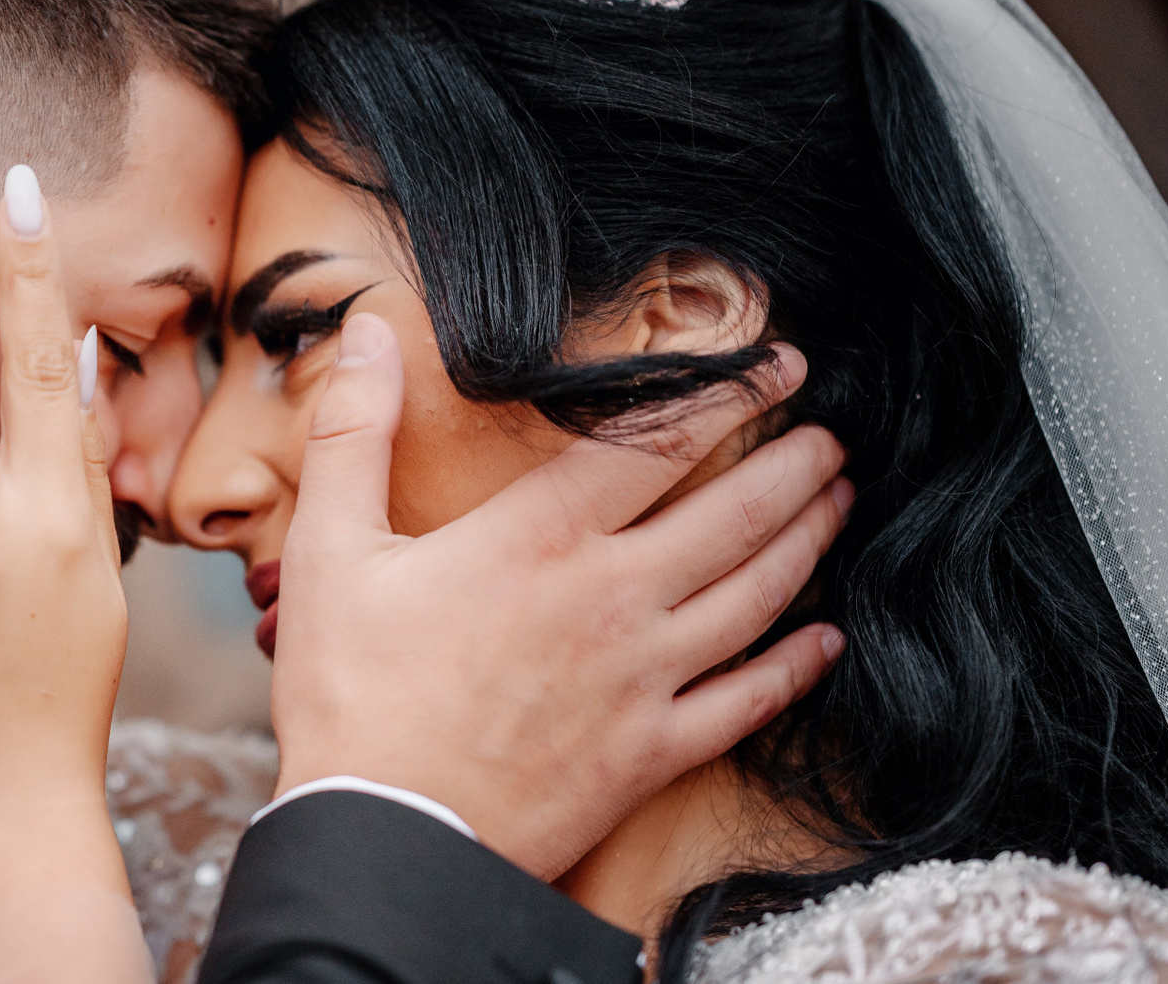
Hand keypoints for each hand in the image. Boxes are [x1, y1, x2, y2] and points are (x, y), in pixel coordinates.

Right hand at [270, 314, 850, 879]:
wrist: (385, 835)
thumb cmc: (349, 695)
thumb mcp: (327, 548)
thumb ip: (353, 432)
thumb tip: (364, 331)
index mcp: (539, 537)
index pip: (656, 442)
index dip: (727, 393)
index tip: (778, 363)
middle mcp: (611, 597)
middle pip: (733, 514)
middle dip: (795, 464)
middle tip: (833, 434)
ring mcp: (642, 679)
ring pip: (756, 595)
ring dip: (808, 542)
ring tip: (840, 503)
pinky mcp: (650, 753)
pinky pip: (746, 702)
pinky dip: (795, 667)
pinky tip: (825, 642)